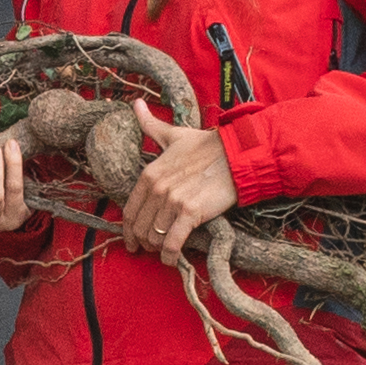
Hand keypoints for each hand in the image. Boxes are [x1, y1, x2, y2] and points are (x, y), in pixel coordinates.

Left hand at [125, 112, 235, 259]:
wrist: (237, 154)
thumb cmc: (206, 145)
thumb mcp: (173, 134)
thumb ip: (150, 125)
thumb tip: (135, 104)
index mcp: (150, 173)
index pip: (129, 210)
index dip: (128, 230)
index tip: (131, 240)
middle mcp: (158, 188)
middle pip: (141, 227)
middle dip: (143, 242)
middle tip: (149, 249)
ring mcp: (173, 201)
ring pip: (155, 236)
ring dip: (157, 249)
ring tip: (163, 252)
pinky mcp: (191, 212)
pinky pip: (173, 242)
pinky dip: (170, 255)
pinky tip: (172, 259)